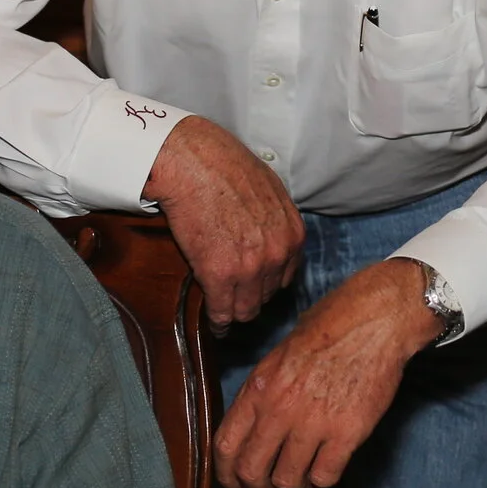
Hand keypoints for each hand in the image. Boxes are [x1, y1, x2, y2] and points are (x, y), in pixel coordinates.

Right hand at [143, 117, 303, 325]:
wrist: (193, 162)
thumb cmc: (226, 167)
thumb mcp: (270, 190)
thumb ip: (277, 220)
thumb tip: (272, 232)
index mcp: (293, 235)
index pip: (286, 277)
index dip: (267, 282)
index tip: (255, 286)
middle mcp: (278, 255)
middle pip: (267, 295)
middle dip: (251, 295)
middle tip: (234, 295)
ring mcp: (250, 268)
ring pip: (247, 310)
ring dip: (235, 311)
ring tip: (224, 311)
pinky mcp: (220, 276)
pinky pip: (222, 313)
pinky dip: (218, 322)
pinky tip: (214, 324)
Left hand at [216, 260, 436, 487]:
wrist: (375, 320)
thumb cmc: (330, 327)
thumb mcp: (281, 354)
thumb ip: (264, 392)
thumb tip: (254, 427)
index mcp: (259, 388)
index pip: (224, 446)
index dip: (225, 475)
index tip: (234, 486)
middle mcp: (279, 408)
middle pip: (251, 472)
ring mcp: (313, 422)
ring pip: (287, 481)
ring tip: (301, 486)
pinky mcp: (347, 432)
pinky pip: (325, 476)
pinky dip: (321, 482)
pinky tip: (325, 472)